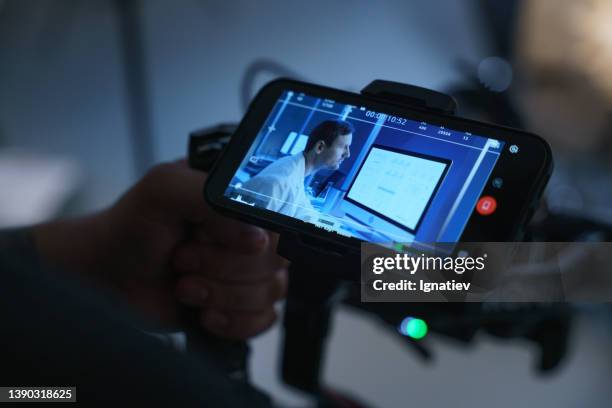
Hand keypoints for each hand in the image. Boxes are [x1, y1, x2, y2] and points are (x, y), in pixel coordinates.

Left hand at [34, 160, 288, 338]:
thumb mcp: (163, 189)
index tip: (208, 238)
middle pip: (278, 259)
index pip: (280, 218)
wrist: (109, 275)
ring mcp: (249, 269)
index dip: (250, 237)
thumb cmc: (133, 226)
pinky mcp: (242, 303)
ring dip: (222, 295)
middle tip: (184, 259)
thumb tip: (258, 238)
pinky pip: (265, 319)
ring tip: (186, 284)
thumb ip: (210, 197)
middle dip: (224, 268)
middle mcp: (252, 232)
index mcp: (243, 197)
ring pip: (272, 292)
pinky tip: (205, 312)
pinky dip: (234, 321)